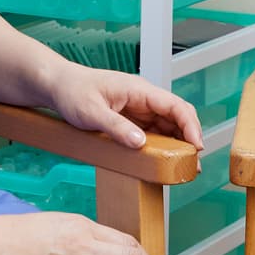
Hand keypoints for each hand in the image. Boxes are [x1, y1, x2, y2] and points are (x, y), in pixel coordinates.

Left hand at [48, 64, 204, 150]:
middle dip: (189, 138)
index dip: (190, 125)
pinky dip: (162, 146)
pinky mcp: (131, 119)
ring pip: (168, 125)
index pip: (175, 105)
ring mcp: (138, 109)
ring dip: (178, 144)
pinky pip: (154, 132)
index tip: (197, 145)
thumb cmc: (72, 92)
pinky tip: (164, 161)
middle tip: (192, 164)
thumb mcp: (91, 112)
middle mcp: (143, 98)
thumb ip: (116, 127)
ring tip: (183, 167)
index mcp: (138, 89)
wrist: (57, 86)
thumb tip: (140, 143)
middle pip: (177, 116)